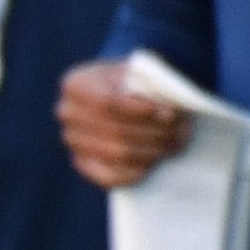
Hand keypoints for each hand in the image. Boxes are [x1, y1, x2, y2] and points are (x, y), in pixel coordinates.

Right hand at [58, 58, 191, 191]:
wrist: (117, 93)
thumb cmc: (134, 81)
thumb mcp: (138, 72)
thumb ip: (150, 87)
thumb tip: (169, 115)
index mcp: (76, 85)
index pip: (107, 104)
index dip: (140, 112)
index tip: (169, 114)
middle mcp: (67, 113)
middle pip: (115, 131)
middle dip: (155, 133)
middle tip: (183, 131)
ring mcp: (72, 140)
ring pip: (117, 153)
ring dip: (153, 151)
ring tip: (176, 143)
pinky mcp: (82, 163)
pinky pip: (110, 177)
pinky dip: (136, 172)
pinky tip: (154, 162)